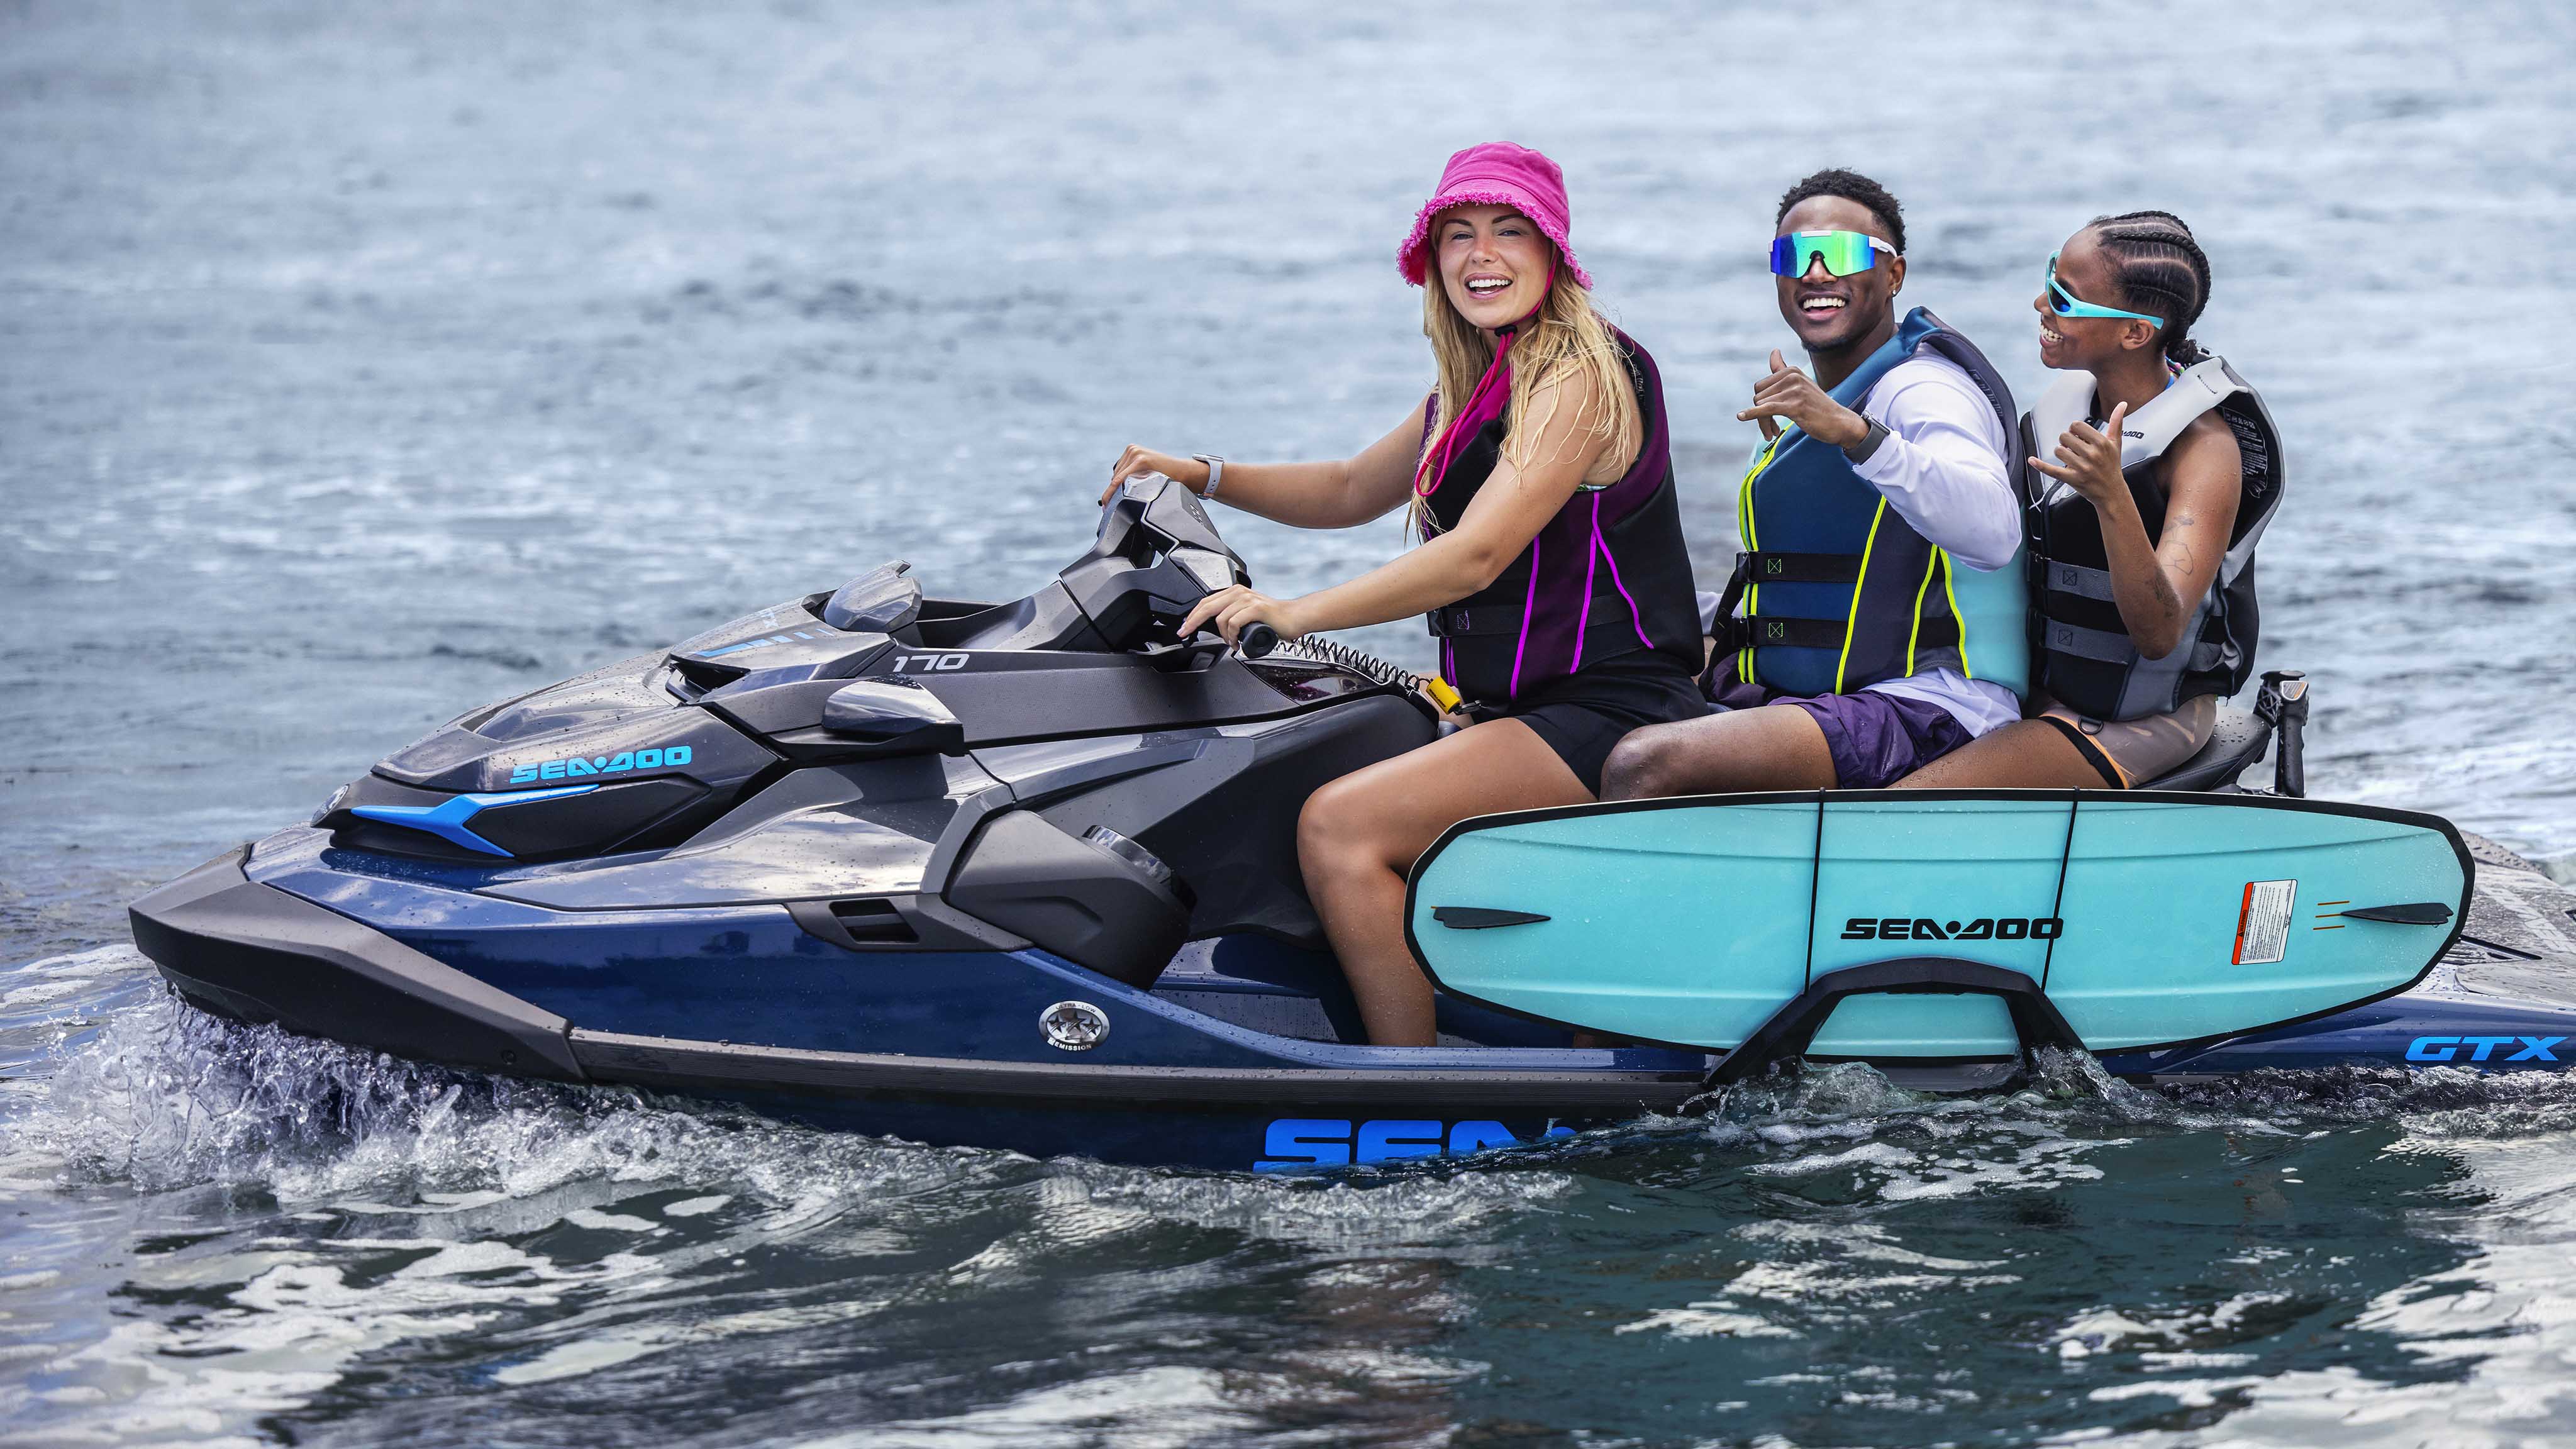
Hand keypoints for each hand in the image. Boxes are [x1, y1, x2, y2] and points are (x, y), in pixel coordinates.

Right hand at [1103, 445, 1209, 504]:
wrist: (1181, 470)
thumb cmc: (1170, 483)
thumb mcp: (1152, 490)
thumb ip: (1134, 494)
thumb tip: (1118, 504)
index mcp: (1141, 461)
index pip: (1117, 480)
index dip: (1109, 495)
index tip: (1105, 505)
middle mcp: (1135, 452)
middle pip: (1115, 477)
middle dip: (1114, 490)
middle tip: (1114, 503)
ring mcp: (1133, 449)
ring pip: (1117, 472)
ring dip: (1119, 482)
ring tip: (1128, 490)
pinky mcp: (1132, 448)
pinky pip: (1120, 466)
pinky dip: (1122, 474)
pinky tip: (1131, 480)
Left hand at [1178, 584, 1305, 646]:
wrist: (1294, 618)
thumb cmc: (1272, 619)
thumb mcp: (1246, 613)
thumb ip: (1231, 615)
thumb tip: (1215, 627)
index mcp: (1235, 592)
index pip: (1206, 602)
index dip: (1192, 616)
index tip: (1184, 628)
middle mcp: (1239, 593)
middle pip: (1208, 607)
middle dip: (1193, 622)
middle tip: (1186, 634)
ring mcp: (1248, 599)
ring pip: (1221, 618)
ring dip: (1223, 635)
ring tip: (1231, 642)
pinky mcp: (1256, 608)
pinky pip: (1234, 622)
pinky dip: (1232, 635)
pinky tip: (1237, 642)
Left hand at [1736, 350, 1868, 447]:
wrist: (1839, 422)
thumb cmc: (1817, 406)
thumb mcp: (1800, 384)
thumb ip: (1783, 369)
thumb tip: (1773, 351)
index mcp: (1791, 371)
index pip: (1760, 387)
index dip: (1760, 404)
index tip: (1770, 417)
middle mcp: (1792, 377)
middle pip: (1758, 396)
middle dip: (1760, 414)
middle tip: (1771, 429)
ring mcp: (1794, 390)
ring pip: (1760, 406)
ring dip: (1763, 423)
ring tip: (1773, 433)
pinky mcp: (1795, 406)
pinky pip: (1766, 409)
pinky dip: (1752, 413)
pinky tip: (1741, 416)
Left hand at [2028, 401, 2129, 506]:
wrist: (2112, 492)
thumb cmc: (2112, 466)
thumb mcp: (2116, 443)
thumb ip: (2117, 422)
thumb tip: (2122, 405)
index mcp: (2102, 443)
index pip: (2077, 425)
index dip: (2074, 429)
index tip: (2078, 435)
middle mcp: (2092, 454)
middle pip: (2065, 436)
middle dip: (2066, 441)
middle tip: (2073, 448)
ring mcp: (2082, 467)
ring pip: (2058, 450)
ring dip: (2061, 453)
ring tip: (2070, 457)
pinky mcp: (2072, 479)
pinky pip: (2052, 470)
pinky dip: (2040, 465)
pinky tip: (2032, 460)